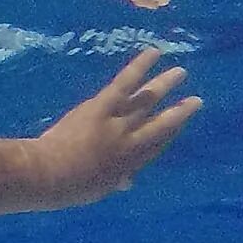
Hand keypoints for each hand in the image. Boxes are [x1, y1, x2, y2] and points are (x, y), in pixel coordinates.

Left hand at [30, 49, 202, 204]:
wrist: (47, 174)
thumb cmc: (68, 187)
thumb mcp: (97, 189)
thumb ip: (114, 181)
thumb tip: (127, 182)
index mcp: (130, 165)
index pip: (157, 147)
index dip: (170, 135)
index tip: (179, 124)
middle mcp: (131, 142)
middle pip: (161, 124)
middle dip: (180, 112)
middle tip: (196, 100)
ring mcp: (118, 123)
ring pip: (147, 100)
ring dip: (165, 85)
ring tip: (180, 72)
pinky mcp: (102, 106)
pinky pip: (125, 83)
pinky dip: (140, 66)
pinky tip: (153, 53)